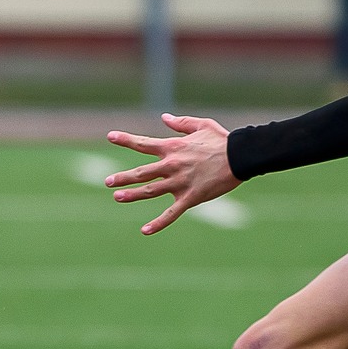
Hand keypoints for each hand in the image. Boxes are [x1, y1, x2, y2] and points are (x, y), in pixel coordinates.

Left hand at [104, 114, 239, 234]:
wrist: (240, 157)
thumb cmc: (222, 140)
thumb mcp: (201, 125)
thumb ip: (180, 123)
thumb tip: (164, 118)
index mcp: (172, 148)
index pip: (143, 144)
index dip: (125, 139)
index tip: (110, 136)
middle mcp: (171, 166)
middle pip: (141, 173)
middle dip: (123, 177)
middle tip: (107, 181)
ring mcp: (179, 183)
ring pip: (150, 191)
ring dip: (131, 195)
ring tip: (116, 197)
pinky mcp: (190, 198)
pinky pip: (171, 213)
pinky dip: (158, 223)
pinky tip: (145, 230)